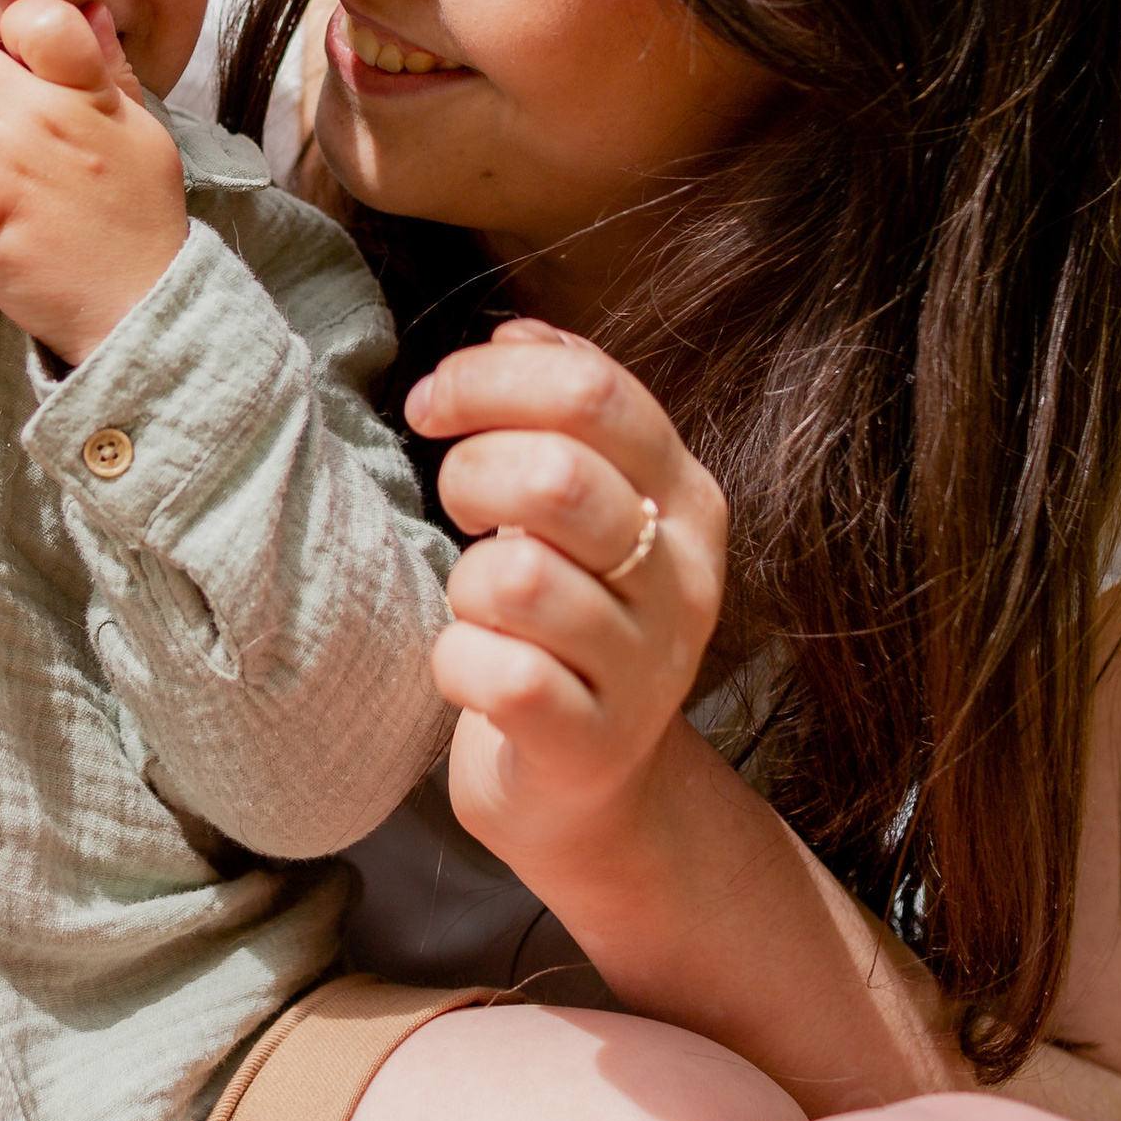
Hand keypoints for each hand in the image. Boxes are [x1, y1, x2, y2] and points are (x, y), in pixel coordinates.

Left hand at [0, 0, 187, 363]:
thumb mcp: (142, 133)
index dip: (10, 31)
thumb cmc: (138, 218)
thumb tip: (87, 9)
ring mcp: (10, 172)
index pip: (35, 14)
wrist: (141, 306)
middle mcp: (45, 122)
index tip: (14, 67)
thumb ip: (109, 69)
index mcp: (88, 93)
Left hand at [405, 320, 727, 889]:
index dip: (490, 378)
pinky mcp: (593, 744)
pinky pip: (501, 676)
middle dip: (473, 473)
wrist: (593, 791)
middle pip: (558, 476)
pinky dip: (458, 666)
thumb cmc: (567, 628)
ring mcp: (646, 668)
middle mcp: (684, 579)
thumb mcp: (583, 510)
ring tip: (479, 608)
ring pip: (517, 580)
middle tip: (456, 505)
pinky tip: (471, 670)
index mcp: (687, 497)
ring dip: (466, 586)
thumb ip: (562, 417)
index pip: (594, 393)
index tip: (433, 402)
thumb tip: (518, 330)